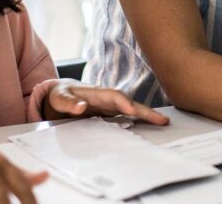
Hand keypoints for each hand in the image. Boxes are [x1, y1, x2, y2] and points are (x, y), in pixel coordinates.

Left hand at [44, 79, 170, 125]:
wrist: (60, 94)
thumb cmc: (59, 95)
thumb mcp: (58, 98)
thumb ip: (68, 102)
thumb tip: (81, 107)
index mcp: (96, 93)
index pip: (114, 96)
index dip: (124, 102)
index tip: (132, 110)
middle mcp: (107, 99)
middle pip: (129, 103)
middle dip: (145, 111)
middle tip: (162, 120)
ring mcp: (110, 107)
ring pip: (132, 110)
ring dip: (147, 116)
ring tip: (163, 123)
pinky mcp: (110, 115)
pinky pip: (127, 117)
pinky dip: (138, 121)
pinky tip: (149, 129)